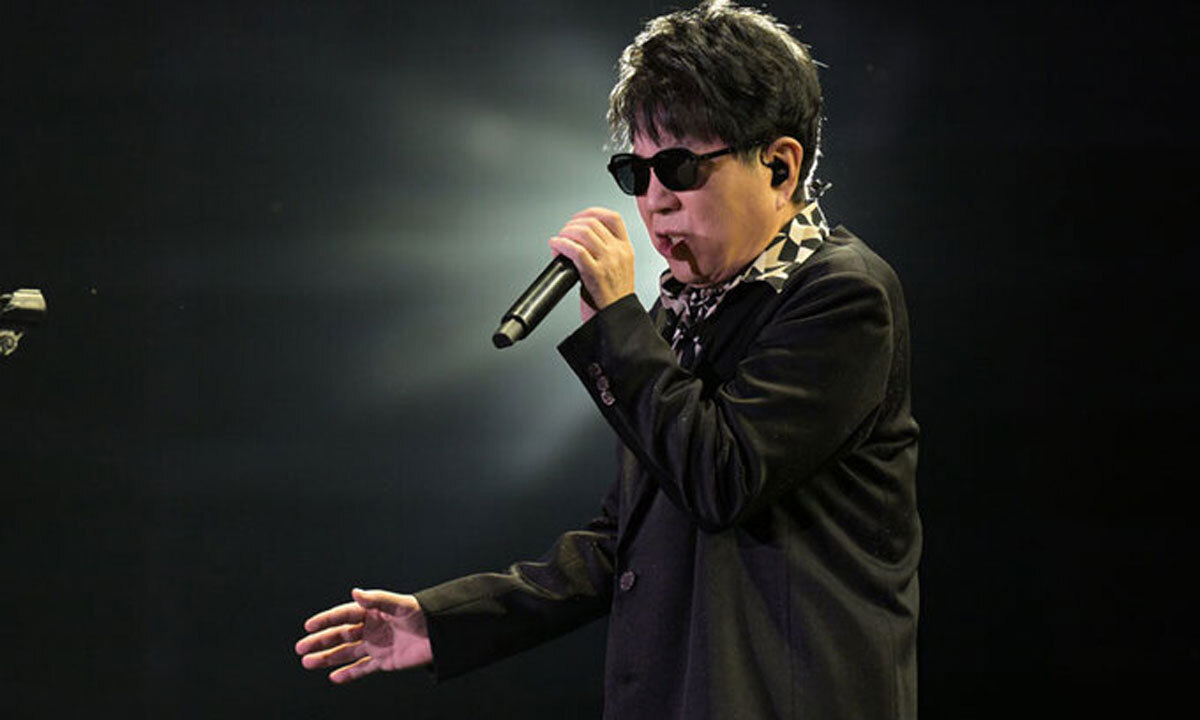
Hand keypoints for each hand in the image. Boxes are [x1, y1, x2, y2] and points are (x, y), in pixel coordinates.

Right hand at [295, 588, 431, 682]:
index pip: (344, 615)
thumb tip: (355, 592)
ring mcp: (376, 645)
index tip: (309, 626)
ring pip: (346, 653)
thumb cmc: (424, 616)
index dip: (326, 620)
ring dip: (327, 658)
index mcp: (373, 612)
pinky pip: (362, 669)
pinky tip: (333, 677)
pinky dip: (348, 674)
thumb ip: (378, 599)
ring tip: (307, 662)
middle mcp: (371, 628)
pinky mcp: (383, 661)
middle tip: (300, 648)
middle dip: (320, 641)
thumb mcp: (401, 605)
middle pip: (340, 635)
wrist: (442, 636)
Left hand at [549, 207, 634, 323]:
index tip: (578, 218)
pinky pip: (576, 250)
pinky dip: (562, 244)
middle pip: (593, 222)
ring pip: (583, 232)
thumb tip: (576, 241)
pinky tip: (556, 246)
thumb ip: (604, 253)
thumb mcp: (617, 269)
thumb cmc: (613, 300)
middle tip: (564, 234)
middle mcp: (619, 253)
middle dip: (572, 224)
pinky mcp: (596, 273)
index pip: (612, 218)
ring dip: (565, 233)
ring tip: (559, 241)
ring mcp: (608, 262)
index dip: (591, 212)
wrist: (617, 321)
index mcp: (626, 249)